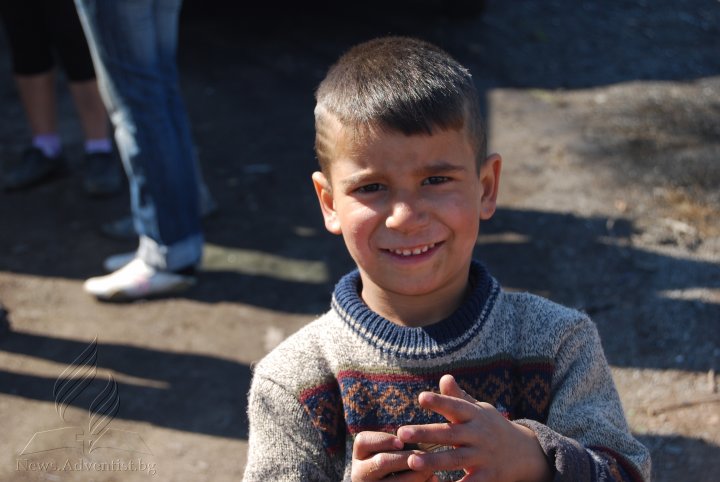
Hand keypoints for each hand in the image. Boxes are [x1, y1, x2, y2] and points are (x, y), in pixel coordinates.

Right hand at [351, 431, 438, 481]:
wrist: (385, 481)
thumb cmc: (396, 460)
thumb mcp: (390, 449)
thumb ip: (401, 441)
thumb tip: (418, 436)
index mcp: (361, 454)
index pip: (364, 441)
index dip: (382, 440)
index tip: (401, 441)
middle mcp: (360, 472)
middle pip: (381, 462)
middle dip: (406, 458)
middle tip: (427, 455)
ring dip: (415, 476)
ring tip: (432, 469)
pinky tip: (433, 480)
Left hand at [396, 375, 551, 481]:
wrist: (525, 452)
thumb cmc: (491, 427)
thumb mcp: (479, 410)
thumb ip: (459, 398)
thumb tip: (444, 377)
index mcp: (474, 415)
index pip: (456, 406)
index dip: (440, 401)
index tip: (421, 397)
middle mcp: (479, 434)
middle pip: (450, 433)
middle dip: (426, 433)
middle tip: (401, 432)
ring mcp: (484, 456)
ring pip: (456, 459)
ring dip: (433, 461)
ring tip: (411, 461)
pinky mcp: (488, 476)